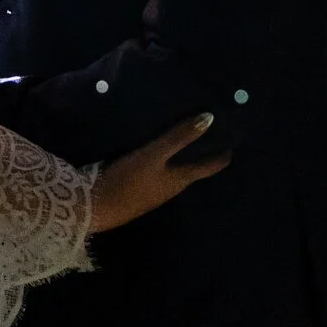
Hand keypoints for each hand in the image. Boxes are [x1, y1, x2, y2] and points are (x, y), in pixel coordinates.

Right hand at [89, 112, 230, 233]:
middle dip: (202, 147)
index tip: (232, 134)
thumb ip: (179, 137)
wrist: (95, 208)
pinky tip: (155, 144)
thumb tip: (210, 118)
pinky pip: (159, 169)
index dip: (224, 151)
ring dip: (181, 151)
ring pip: (176, 168)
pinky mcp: (139, 188)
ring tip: (180, 127)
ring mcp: (155, 189)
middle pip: (194, 166)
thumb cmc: (129, 180)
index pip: (212, 166)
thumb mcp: (154, 155)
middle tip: (205, 123)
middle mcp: (173, 186)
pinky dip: (164, 156)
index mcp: (182, 179)